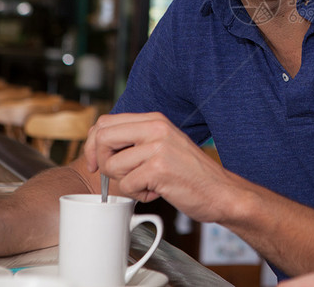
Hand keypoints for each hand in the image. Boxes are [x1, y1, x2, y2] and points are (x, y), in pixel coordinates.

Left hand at [84, 112, 239, 222]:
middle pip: (102, 137)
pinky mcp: (159, 168)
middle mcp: (156, 128)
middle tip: (116, 176)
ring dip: (123, 182)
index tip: (95, 162)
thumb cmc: (190, 173)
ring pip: (111, 165)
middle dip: (100, 162)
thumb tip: (98, 147)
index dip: (93, 144)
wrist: (220, 191)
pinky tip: (156, 191)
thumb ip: (136, 140)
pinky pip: (127, 185)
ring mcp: (158, 147)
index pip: (106, 122)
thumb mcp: (163, 145)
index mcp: (155, 119)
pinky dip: (138, 195)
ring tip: (146, 184)